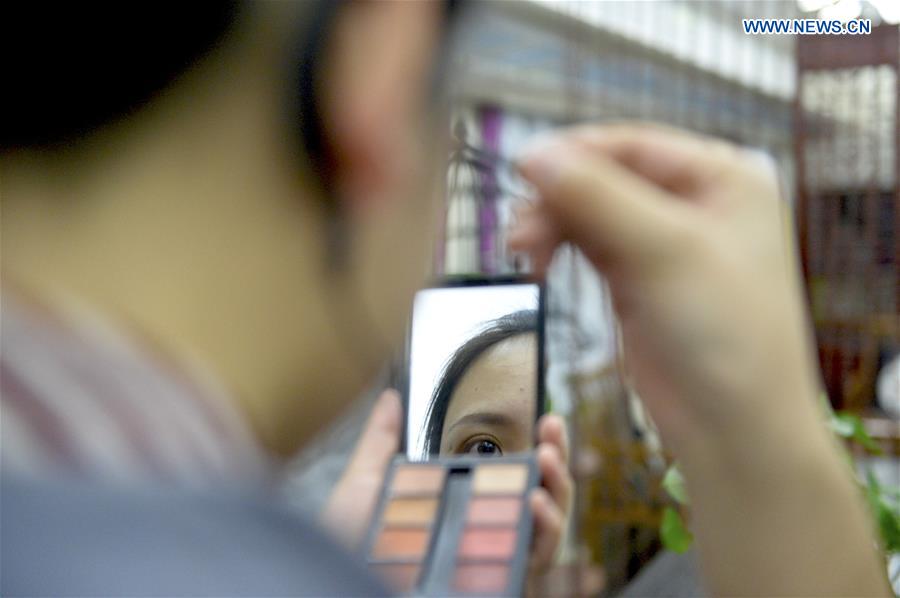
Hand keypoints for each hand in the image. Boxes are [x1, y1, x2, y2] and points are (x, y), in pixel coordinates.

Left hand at [322, 391, 572, 572]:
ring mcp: (495, 554)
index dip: (533, 442)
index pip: (510, 470)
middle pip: (538, 490)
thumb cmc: (349, 541)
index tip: (542, 415)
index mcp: (461, 499)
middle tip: (553, 427)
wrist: (337, 579)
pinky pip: (537, 557)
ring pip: (549, 523)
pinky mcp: (501, 579)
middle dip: (556, 456)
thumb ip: (382, 439)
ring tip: (547, 458)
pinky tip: (536, 502)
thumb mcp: (365, 482)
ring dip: (558, 488)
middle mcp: (484, 527)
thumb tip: (389, 397)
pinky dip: (546, 529)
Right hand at [512, 124, 818, 458]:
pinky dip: (562, 250)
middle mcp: (697, 202)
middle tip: (519, 234)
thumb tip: (531, 151)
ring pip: (592, 212)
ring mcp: (667, 243)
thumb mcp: (663, 250)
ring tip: (524, 254)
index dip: (573, 154)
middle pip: (606, 177)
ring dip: (553, 226)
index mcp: (723, 177)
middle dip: (559, 200)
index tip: (519, 171)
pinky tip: (540, 266)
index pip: (632, 145)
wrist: (733, 427)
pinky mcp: (641, 279)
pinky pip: (591, 246)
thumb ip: (595, 196)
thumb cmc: (722, 331)